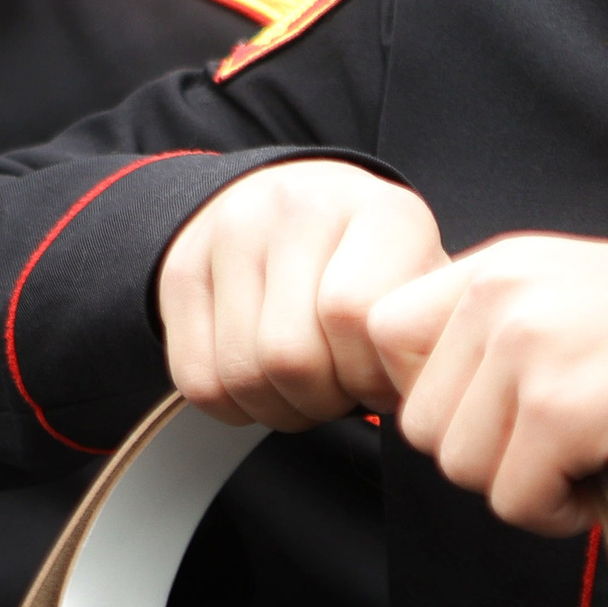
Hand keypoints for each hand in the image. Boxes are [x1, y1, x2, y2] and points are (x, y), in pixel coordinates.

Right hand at [158, 161, 448, 429]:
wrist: (297, 199)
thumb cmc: (375, 264)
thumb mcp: (420, 282)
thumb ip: (426, 336)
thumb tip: (420, 402)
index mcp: (379, 212)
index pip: (353, 316)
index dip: (369, 378)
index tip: (381, 384)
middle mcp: (297, 208)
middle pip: (291, 356)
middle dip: (324, 401)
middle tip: (341, 392)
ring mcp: (229, 234)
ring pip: (242, 375)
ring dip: (282, 408)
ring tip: (309, 387)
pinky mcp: (181, 270)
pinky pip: (199, 380)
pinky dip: (237, 407)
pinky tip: (268, 384)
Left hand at [367, 235, 607, 535]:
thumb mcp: (567, 298)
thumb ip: (492, 331)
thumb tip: (423, 401)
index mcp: (497, 266)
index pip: (384, 333)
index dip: (425, 390)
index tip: (482, 411)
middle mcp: (501, 296)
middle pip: (419, 421)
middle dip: (482, 450)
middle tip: (551, 440)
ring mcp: (527, 351)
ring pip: (460, 468)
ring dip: (522, 482)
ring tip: (583, 452)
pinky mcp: (559, 411)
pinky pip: (514, 502)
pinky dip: (558, 512)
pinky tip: (603, 474)